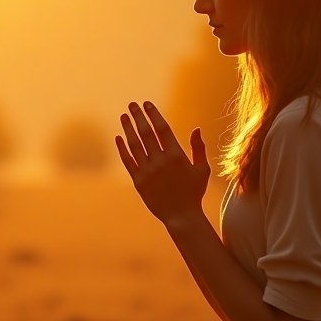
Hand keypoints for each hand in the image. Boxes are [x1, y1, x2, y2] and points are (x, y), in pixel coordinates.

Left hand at [115, 101, 210, 226]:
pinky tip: (118, 137)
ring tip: (124, 116)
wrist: (181, 216)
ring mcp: (148, 172)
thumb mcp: (202, 170)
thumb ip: (199, 148)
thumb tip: (196, 129)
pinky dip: (122, 148)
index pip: (162, 129)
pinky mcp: (138, 182)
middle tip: (132, 104)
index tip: (147, 103)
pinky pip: (128, 161)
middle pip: (146, 133)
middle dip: (138, 116)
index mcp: (177, 156)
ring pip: (134, 145)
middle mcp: (160, 161)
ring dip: (128, 128)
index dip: (153, 114)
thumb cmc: (194, 192)